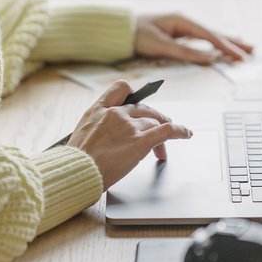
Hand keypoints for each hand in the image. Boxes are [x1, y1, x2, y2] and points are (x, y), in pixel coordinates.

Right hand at [67, 80, 191, 189]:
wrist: (75, 173)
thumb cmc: (75, 162)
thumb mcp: (80, 135)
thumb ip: (96, 128)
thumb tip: (106, 135)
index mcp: (98, 110)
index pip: (121, 88)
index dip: (134, 95)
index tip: (139, 104)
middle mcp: (116, 113)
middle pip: (144, 109)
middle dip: (153, 120)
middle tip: (158, 132)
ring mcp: (129, 127)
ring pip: (154, 123)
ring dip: (161, 137)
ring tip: (161, 153)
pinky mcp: (140, 142)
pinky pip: (167, 131)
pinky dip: (180, 131)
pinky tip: (186, 134)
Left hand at [134, 13, 253, 64]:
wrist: (121, 31)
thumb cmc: (138, 36)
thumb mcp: (161, 45)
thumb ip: (186, 52)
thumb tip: (210, 58)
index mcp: (182, 21)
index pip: (210, 36)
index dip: (226, 47)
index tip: (240, 56)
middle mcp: (185, 22)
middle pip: (214, 34)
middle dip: (233, 43)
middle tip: (251, 51)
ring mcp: (182, 27)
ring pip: (210, 36)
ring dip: (227, 42)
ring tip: (245, 47)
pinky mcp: (179, 34)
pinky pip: (201, 40)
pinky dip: (214, 44)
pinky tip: (222, 47)